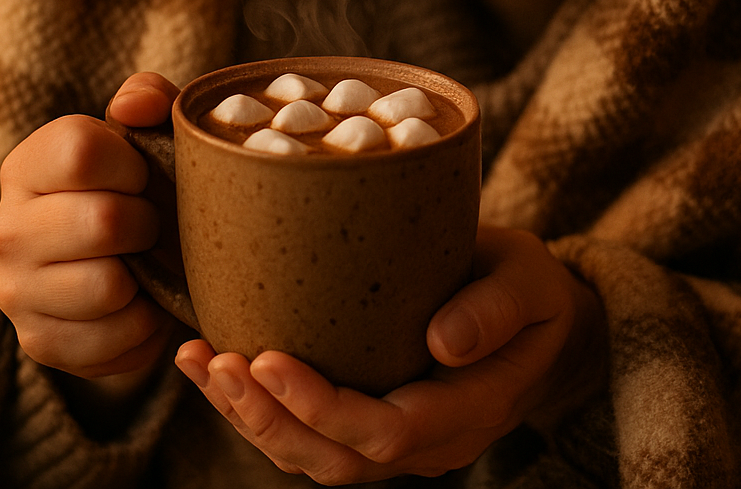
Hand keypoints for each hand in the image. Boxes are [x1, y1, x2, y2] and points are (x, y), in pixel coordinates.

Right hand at [0, 72, 180, 392]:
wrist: (128, 268)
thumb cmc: (140, 189)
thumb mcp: (149, 133)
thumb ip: (148, 99)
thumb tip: (135, 106)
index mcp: (27, 165)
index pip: (80, 151)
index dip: (133, 165)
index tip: (143, 176)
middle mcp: (5, 228)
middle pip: (103, 221)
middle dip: (148, 223)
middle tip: (152, 225)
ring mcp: (16, 291)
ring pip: (106, 285)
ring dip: (145, 277)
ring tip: (143, 265)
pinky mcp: (39, 342)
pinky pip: (113, 339)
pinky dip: (142, 325)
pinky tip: (138, 305)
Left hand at [174, 225, 606, 482]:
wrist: (539, 320)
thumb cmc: (532, 290)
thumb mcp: (531, 281)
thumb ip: (496, 308)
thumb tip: (442, 341)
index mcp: (471, 407)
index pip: (389, 432)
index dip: (322, 408)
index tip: (268, 359)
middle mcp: (429, 440)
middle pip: (338, 459)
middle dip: (268, 419)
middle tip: (219, 362)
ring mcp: (396, 437)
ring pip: (312, 456)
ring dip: (250, 418)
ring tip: (201, 362)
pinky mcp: (367, 419)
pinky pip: (306, 433)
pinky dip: (254, 407)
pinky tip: (211, 365)